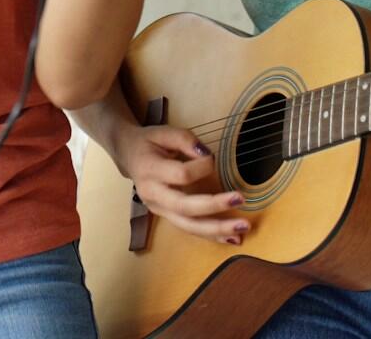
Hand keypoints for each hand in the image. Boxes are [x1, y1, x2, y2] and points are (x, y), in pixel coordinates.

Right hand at [113, 124, 253, 245]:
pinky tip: (232, 238)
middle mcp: (153, 195)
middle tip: (240, 199)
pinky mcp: (167, 217)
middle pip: (185, 208)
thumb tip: (207, 155)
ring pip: (188, 226)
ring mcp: (159, 210)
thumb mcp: (163, 132)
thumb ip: (185, 140)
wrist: (128, 155)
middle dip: (214, 206)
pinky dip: (212, 235)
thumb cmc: (149, 142)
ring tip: (242, 229)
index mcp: (150, 170)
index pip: (180, 175)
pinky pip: (190, 229)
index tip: (212, 157)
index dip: (201, 166)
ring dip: (217, 230)